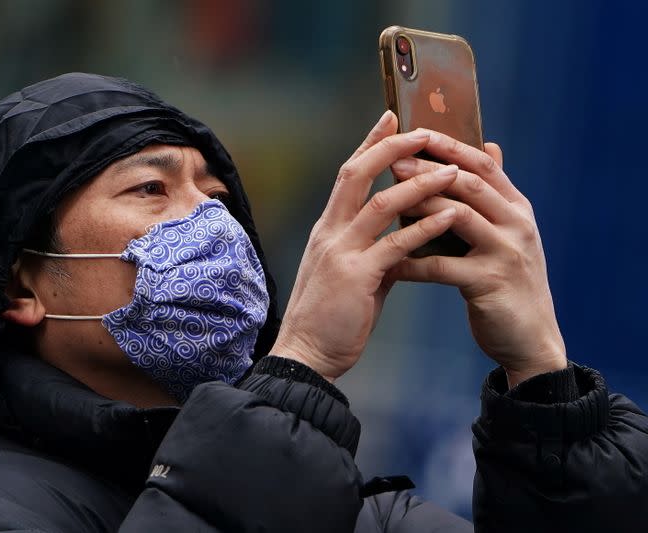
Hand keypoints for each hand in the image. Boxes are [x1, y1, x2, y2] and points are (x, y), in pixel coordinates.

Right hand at [270, 111, 459, 381]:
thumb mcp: (349, 276)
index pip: (349, 174)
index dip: (370, 143)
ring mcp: (340, 252)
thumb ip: (373, 254)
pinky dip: (424, 226)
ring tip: (453, 170)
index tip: (392, 118)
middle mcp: (330, 232)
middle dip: (393, 147)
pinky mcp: (356, 277)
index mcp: (327, 229)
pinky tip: (450, 215)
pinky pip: (395, 244)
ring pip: (382, 203)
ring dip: (420, 183)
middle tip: (426, 130)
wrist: (305, 355)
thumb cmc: (328, 318)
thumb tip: (400, 245)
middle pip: (358, 173)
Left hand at [389, 129, 566, 386]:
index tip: (413, 133)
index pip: (481, 164)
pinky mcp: (491, 283)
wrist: (528, 339)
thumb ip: (494, 195)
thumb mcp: (507, 233)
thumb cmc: (506, 283)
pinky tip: (390, 262)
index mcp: (516, 207)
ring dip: (419, 206)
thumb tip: (489, 148)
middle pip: (468, 184)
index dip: (448, 146)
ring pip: (458, 217)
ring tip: (385, 202)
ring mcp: (506, 252)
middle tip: (393, 163)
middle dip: (428, 170)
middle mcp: (517, 224)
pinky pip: (444, 266)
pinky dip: (414, 262)